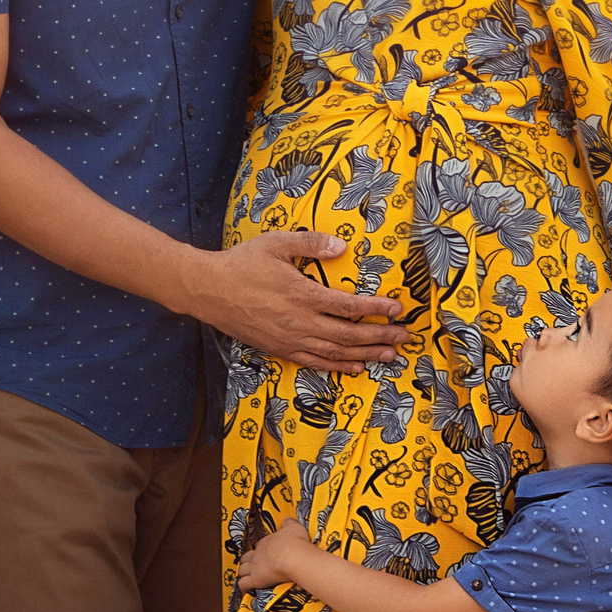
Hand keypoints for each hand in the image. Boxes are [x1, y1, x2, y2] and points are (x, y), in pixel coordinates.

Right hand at [179, 232, 408, 371]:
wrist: (208, 290)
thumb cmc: (242, 264)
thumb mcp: (276, 244)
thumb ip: (311, 243)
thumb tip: (342, 246)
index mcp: (303, 295)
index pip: (349, 306)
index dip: (376, 309)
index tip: (397, 309)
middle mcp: (300, 322)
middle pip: (349, 335)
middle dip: (380, 337)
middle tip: (404, 337)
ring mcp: (290, 340)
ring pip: (336, 353)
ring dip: (365, 355)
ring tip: (389, 355)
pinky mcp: (280, 350)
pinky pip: (315, 362)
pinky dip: (338, 367)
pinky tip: (355, 367)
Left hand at [234, 520, 312, 591]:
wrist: (294, 557)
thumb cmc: (296, 542)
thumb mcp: (295, 527)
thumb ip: (289, 523)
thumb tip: (287, 520)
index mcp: (266, 542)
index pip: (259, 546)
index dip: (261, 551)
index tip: (267, 554)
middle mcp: (258, 554)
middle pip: (245, 558)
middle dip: (247, 562)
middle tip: (254, 567)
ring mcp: (255, 567)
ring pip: (241, 570)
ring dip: (243, 574)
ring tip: (248, 578)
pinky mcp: (256, 579)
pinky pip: (243, 584)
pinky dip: (243, 586)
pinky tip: (246, 589)